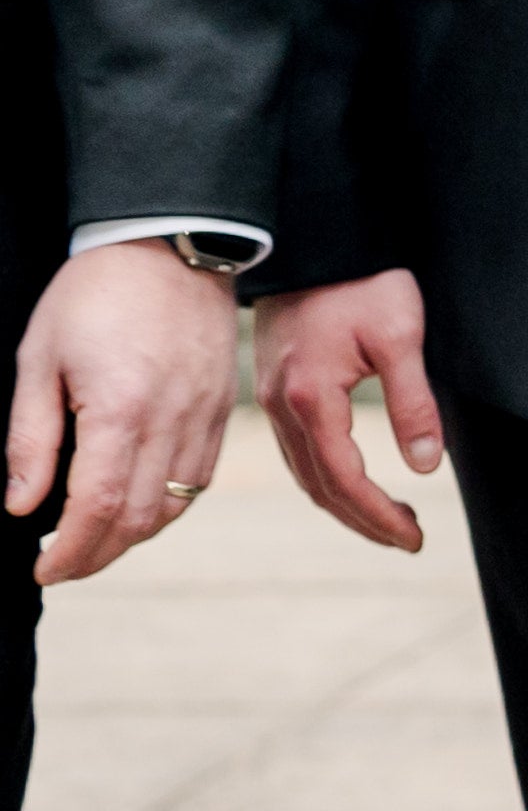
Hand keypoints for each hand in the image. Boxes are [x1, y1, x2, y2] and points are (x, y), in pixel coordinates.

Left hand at [11, 242, 237, 582]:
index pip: (97, 506)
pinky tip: (139, 503)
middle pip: (139, 518)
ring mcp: (204, 413)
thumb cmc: (95, 294)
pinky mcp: (222, 405)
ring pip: (175, 504)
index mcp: (120, 408)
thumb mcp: (39, 359)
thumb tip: (22, 507)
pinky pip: (200, 475)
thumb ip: (30, 440)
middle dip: (97, 555)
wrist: (171, 242)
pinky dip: (169, 504)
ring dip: (133, 535)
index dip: (69, 551)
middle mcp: (171, 418)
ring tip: (96, 540)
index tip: (43, 568)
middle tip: (62, 564)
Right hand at [255, 270, 445, 554]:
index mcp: (310, 399)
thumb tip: (427, 466)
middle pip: (320, 487)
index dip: (379, 515)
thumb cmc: (363, 280)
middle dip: (364, 520)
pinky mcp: (275, 387)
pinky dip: (324, 476)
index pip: (345, 479)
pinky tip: (350, 481)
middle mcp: (282, 408)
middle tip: (408, 539)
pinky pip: (297, 450)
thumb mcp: (400, 335)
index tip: (414, 537)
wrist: (317, 238)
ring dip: (344, 503)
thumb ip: (413, 402)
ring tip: (388, 520)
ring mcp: (272, 399)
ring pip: (305, 472)